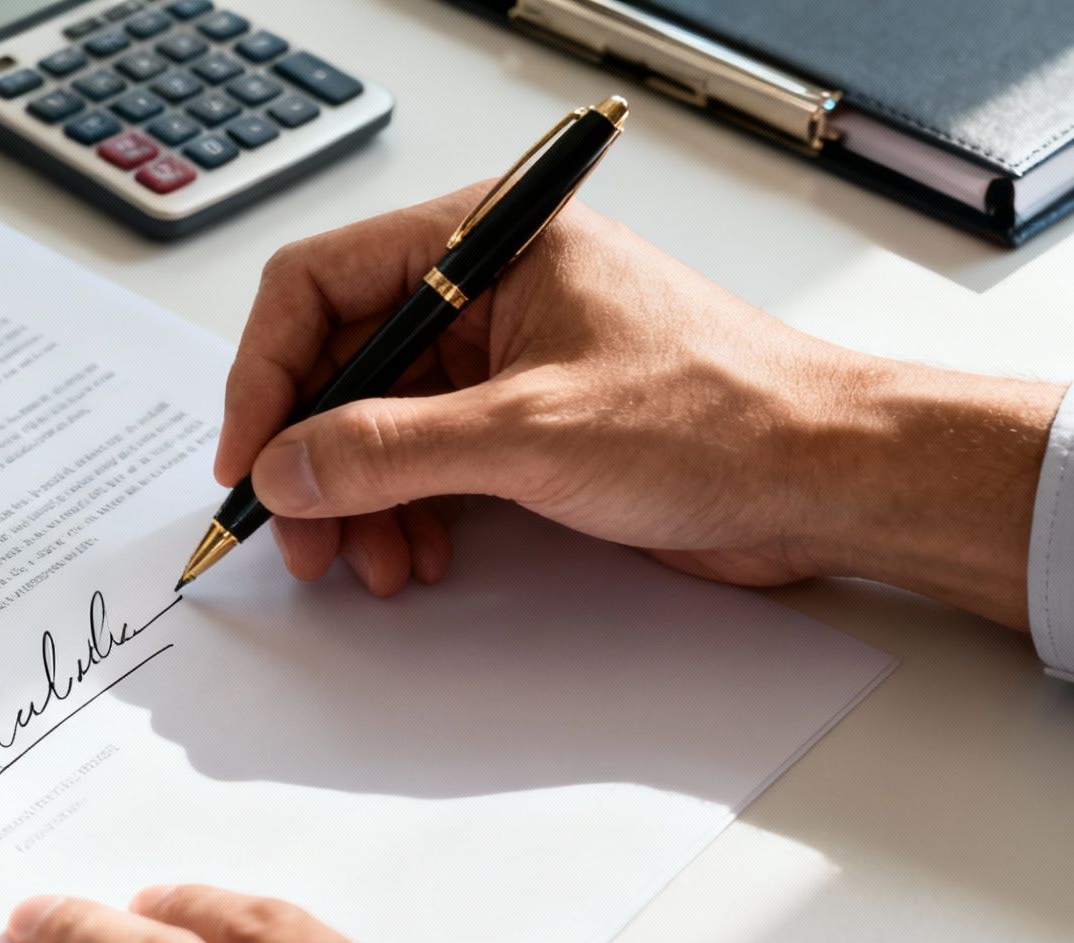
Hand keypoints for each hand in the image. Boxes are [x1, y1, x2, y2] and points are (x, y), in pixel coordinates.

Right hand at [220, 187, 1065, 629]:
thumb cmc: (726, 418)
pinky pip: (427, 461)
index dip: (267, 373)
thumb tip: (286, 465)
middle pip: (342, 363)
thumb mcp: (532, 433)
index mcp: (489, 242)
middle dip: (311, 455)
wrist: (830, 481)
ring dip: (357, 498)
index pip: (321, 284)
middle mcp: (489, 290)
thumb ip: (389, 450)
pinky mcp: (526, 423)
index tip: (249, 456)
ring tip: (367, 561)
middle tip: (297, 533)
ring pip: (378, 423)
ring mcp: (506, 359)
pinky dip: (405, 511)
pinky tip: (417, 554)